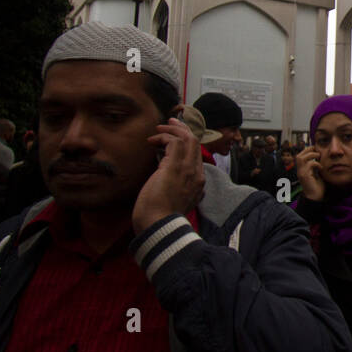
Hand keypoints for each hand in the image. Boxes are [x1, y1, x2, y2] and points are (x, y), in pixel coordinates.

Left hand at [133, 119, 205, 233]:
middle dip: (183, 129)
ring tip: (159, 129)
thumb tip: (173, 183)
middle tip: (170, 123)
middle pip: (196, 143)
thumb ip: (181, 193)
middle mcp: (197, 174)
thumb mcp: (177, 204)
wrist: (159, 227)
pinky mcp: (174, 166)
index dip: (187, 143)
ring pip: (188, 138)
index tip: (175, 137)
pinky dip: (163, 137)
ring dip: (172, 130)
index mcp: (198, 183)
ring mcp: (187, 170)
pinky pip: (174, 141)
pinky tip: (152, 141)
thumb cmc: (161, 219)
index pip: (197, 155)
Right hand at [296, 145, 324, 200]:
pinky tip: (321, 167)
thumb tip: (320, 158)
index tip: (315, 149)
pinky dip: (316, 163)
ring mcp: (301, 173)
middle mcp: (299, 171)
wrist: (315, 197)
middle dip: (307, 151)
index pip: (300, 156)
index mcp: (302, 170)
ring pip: (301, 158)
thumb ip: (315, 167)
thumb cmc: (317, 186)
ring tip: (318, 157)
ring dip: (311, 155)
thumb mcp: (316, 174)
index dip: (307, 151)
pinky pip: (309, 165)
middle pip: (299, 156)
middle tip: (316, 150)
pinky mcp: (305, 176)